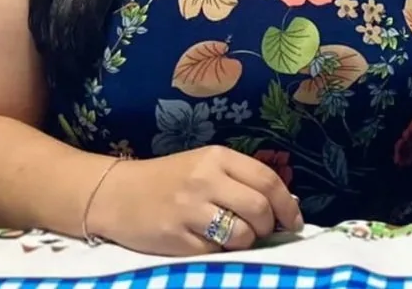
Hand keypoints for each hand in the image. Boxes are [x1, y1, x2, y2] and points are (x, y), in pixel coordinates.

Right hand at [86, 146, 303, 255]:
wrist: (117, 194)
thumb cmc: (169, 179)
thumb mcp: (206, 166)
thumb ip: (242, 180)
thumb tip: (287, 205)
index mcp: (218, 158)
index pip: (267, 180)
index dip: (288, 204)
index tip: (294, 222)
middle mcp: (205, 180)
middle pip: (259, 209)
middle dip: (268, 226)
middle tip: (262, 232)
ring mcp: (188, 210)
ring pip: (240, 235)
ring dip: (245, 242)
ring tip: (233, 238)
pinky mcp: (174, 238)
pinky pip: (214, 252)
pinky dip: (218, 253)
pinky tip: (206, 243)